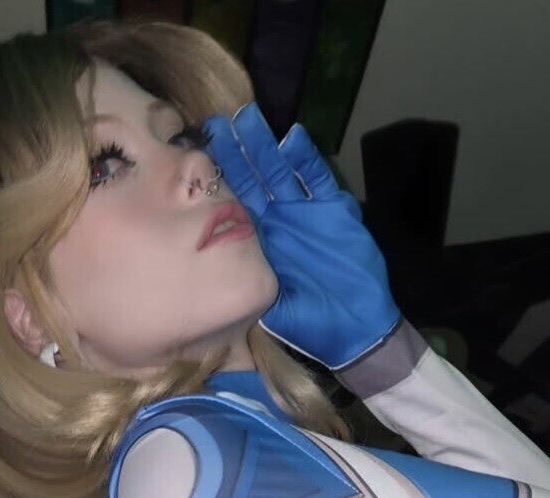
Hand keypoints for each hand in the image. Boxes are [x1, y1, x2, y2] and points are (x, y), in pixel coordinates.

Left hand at [204, 103, 400, 371]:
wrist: (355, 327)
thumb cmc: (309, 324)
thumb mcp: (268, 310)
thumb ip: (248, 288)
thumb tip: (209, 280)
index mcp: (256, 243)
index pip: (230, 204)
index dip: (216, 182)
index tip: (194, 158)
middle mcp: (276, 221)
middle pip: (251, 179)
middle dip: (235, 152)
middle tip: (216, 124)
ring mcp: (304, 212)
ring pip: (280, 171)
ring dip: (264, 146)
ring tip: (247, 118)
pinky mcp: (332, 210)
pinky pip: (317, 180)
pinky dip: (306, 159)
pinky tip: (292, 138)